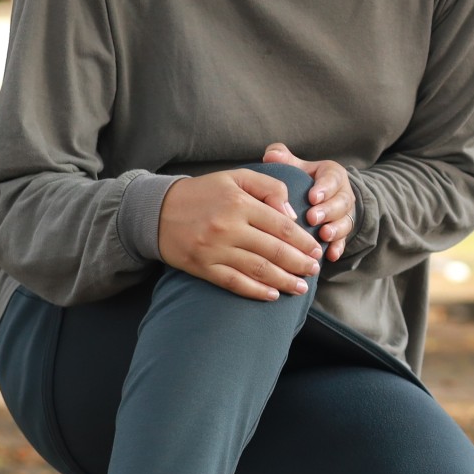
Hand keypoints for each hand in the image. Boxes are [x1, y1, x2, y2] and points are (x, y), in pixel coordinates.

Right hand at [157, 169, 323, 300]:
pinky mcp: (203, 267)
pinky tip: (273, 296)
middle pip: (274, 250)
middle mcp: (228, 227)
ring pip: (258, 269)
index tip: (316, 250)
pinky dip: (256, 291)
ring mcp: (215, 250)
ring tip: (301, 287)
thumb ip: (268, 187)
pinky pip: (235, 283)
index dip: (303, 241)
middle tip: (314, 271)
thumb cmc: (202, 193)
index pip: (282, 226)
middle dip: (299, 263)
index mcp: (239, 203)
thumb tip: (291, 214)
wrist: (156, 211)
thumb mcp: (235, 178)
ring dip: (284, 281)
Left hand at [263, 142, 355, 262]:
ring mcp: (344, 216)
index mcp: (332, 175)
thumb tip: (271, 155)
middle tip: (312, 218)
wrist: (318, 199)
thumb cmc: (301, 180)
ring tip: (323, 236)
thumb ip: (284, 158)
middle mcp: (342, 195)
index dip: (324, 188)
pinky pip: (344, 242)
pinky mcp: (342, 234)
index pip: (333, 179)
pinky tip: (330, 255)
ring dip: (335, 230)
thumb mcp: (295, 166)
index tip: (312, 196)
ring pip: (345, 223)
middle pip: (341, 203)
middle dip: (328, 211)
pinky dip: (338, 248)